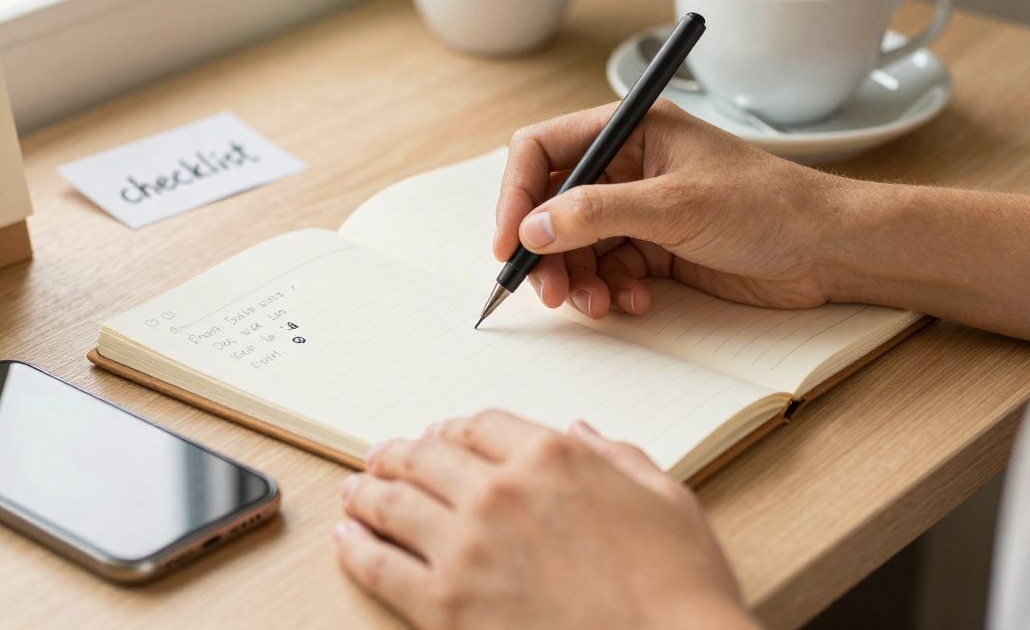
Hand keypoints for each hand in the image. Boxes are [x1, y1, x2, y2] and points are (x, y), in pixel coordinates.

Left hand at [333, 410, 756, 629]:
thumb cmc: (680, 589)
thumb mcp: (665, 500)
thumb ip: (617, 458)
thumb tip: (584, 432)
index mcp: (552, 456)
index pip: (481, 425)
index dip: (454, 429)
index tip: (442, 435)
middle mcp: (499, 491)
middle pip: (427, 455)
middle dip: (400, 454)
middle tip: (383, 459)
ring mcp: (467, 546)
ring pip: (393, 503)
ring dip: (367, 492)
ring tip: (355, 492)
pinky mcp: (445, 604)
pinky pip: (381, 566)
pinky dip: (357, 549)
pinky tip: (348, 540)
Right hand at [494, 100, 847, 316]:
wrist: (828, 249)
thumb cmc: (768, 206)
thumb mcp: (676, 205)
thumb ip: (598, 213)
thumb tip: (532, 227)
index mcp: (630, 129)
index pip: (542, 150)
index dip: (516, 194)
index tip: (509, 242)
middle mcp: (627, 165)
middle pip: (551, 204)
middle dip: (546, 250)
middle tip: (548, 292)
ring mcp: (639, 208)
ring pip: (575, 244)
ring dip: (577, 278)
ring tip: (598, 305)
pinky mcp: (653, 246)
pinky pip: (605, 269)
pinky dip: (609, 290)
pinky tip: (635, 302)